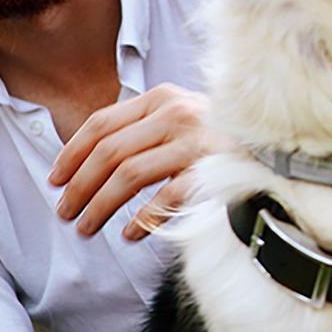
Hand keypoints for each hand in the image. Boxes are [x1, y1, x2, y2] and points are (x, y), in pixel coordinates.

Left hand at [49, 84, 233, 240]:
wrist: (276, 149)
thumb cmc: (218, 140)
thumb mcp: (179, 120)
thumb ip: (141, 130)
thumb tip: (85, 161)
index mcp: (162, 98)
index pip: (101, 123)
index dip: (71, 153)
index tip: (55, 180)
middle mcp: (177, 113)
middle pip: (109, 151)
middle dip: (79, 186)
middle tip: (66, 213)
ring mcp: (196, 141)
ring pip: (129, 175)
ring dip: (100, 206)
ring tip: (87, 227)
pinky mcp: (213, 170)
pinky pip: (166, 197)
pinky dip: (143, 218)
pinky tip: (130, 233)